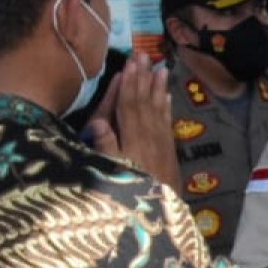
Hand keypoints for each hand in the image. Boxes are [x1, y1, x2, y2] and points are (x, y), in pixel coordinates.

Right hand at [88, 54, 176, 187]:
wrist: (163, 212)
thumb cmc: (132, 193)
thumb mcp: (113, 173)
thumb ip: (107, 147)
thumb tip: (98, 120)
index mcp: (133, 139)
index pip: (129, 105)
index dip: (129, 84)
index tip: (130, 64)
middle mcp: (150, 136)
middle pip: (145, 101)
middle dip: (143, 78)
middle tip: (144, 55)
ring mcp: (162, 142)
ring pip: (159, 108)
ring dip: (159, 87)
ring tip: (161, 68)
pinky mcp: (169, 149)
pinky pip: (168, 122)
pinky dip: (167, 107)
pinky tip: (168, 96)